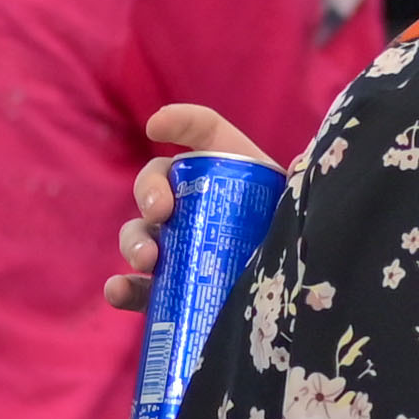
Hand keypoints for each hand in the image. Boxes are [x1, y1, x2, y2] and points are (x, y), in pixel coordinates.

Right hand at [105, 102, 287, 306]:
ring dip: (134, 242)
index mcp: (232, 169)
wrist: (296, 296)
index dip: (179, 121)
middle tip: (160, 212)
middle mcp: (195, 202)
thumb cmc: (298, 241)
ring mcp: (176, 245)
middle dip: (149, 192)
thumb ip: (300, 188)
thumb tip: (300, 167)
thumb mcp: (301, 212)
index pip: (204, 131)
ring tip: (147, 259)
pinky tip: (117, 292)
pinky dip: (122, 288)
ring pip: (139, 233)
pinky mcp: (168, 289)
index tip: (156, 127)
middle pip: (157, 181)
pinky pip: (137, 287)